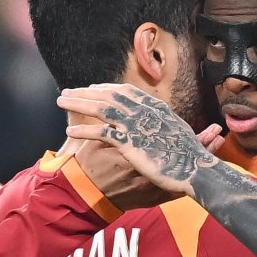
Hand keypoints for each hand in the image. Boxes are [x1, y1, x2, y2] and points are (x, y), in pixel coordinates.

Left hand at [58, 84, 219, 198]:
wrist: (195, 168)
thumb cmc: (189, 155)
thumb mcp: (177, 131)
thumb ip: (162, 123)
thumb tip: (157, 122)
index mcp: (155, 106)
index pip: (125, 91)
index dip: (105, 88)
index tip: (91, 88)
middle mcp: (144, 111)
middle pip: (108, 95)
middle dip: (85, 92)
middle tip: (67, 92)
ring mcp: (136, 125)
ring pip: (101, 108)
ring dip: (78, 103)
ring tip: (61, 102)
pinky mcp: (130, 143)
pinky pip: (102, 133)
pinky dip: (84, 131)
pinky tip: (70, 133)